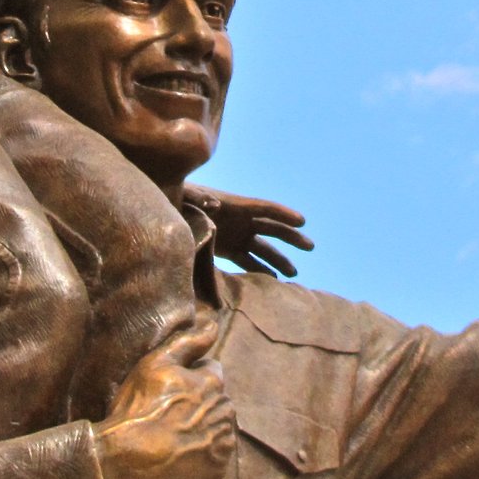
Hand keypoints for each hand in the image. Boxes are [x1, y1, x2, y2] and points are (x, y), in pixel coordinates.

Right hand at [94, 316, 235, 478]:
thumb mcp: (155, 364)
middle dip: (201, 402)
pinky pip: (215, 456)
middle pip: (217, 400)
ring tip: (173, 435)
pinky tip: (179, 454)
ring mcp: (223, 443)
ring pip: (218, 427)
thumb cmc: (139, 409)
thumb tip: (214, 325)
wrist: (128, 461)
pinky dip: (203, 454)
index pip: (212, 370)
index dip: (191, 375)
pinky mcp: (217, 470)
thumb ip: (188, 342)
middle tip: (170, 413)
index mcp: (213, 384)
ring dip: (204, 428)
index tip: (171, 388)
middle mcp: (225, 412)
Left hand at [185, 184, 312, 277]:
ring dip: (278, 260)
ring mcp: (236, 236)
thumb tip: (214, 204)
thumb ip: (199, 198)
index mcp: (236, 205)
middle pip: (271, 228)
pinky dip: (259, 270)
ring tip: (294, 273)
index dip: (283, 214)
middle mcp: (241, 221)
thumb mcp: (188, 196)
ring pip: (263, 249)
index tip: (302, 222)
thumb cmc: (178, 199)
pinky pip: (248, 261)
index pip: (265, 208)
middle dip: (291, 237)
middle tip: (310, 247)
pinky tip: (271, 281)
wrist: (168, 212)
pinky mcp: (227, 250)